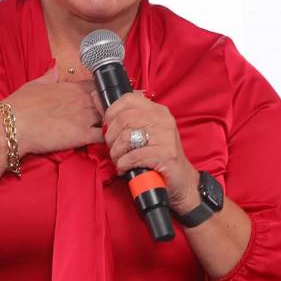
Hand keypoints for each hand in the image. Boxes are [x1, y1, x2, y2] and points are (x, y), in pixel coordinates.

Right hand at [10, 67, 102, 156]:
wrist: (14, 125)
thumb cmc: (21, 105)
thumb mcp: (35, 84)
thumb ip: (49, 76)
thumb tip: (56, 68)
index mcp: (72, 87)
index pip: (96, 86)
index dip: (100, 93)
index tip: (99, 99)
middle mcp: (82, 100)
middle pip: (106, 102)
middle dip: (108, 108)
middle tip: (107, 116)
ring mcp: (85, 117)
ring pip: (109, 117)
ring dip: (110, 122)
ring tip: (108, 129)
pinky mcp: (83, 135)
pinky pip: (104, 135)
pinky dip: (108, 137)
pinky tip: (105, 140)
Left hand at [101, 92, 198, 212]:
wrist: (182, 181)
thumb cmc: (159, 156)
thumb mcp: (147, 132)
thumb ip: (128, 120)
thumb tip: (98, 103)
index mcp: (158, 111)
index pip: (128, 99)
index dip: (111, 113)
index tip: (108, 127)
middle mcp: (163, 120)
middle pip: (123, 119)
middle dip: (111, 137)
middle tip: (113, 149)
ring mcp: (166, 137)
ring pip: (126, 138)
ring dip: (116, 153)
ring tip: (118, 161)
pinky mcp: (165, 154)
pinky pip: (133, 156)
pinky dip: (123, 164)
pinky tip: (124, 168)